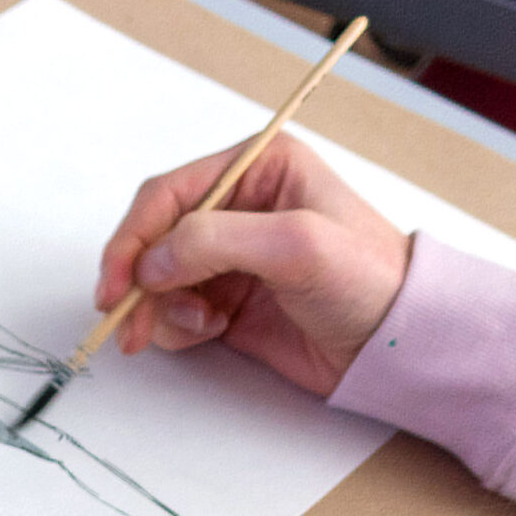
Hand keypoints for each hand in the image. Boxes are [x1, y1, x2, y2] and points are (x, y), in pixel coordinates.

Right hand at [96, 135, 408, 396]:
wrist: (398, 346)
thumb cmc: (370, 280)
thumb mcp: (298, 245)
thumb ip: (216, 241)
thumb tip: (151, 264)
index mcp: (257, 169)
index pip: (168, 195)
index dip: (133, 238)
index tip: (116, 285)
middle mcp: (238, 207)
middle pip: (153, 237)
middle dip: (137, 280)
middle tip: (127, 322)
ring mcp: (230, 257)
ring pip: (157, 278)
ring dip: (162, 307)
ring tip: (200, 327)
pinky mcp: (227, 300)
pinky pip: (175, 310)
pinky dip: (178, 327)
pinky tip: (214, 331)